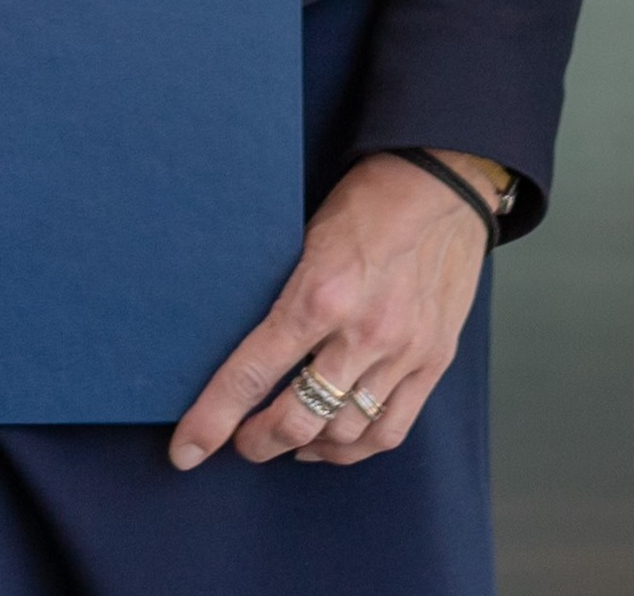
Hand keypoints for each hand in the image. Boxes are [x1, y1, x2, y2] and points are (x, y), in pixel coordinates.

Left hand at [168, 151, 493, 471]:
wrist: (445, 183)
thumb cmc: (367, 201)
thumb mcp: (304, 236)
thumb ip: (283, 294)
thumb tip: (241, 342)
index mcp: (319, 295)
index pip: (252, 375)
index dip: (213, 420)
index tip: (187, 450)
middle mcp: (362, 333)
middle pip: (297, 421)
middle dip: (257, 442)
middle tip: (239, 442)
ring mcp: (402, 352)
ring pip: (343, 434)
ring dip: (304, 446)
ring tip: (285, 440)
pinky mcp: (433, 361)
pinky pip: (390, 430)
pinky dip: (355, 447)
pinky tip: (331, 442)